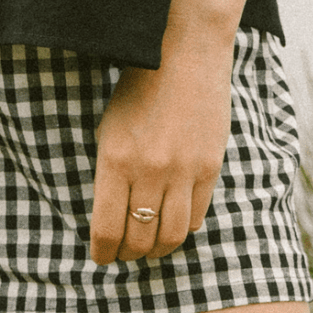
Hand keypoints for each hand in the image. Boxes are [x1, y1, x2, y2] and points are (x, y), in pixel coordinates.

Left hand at [89, 45, 232, 264]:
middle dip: (129, 255)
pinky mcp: (209, 168)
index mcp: (115, 160)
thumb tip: (111, 217)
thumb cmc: (138, 89)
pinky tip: (173, 222)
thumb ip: (110, 173)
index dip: (103, 253)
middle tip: (124, 255)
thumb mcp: (109, 128)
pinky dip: (183, 227)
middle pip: (140, 240)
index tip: (102, 258)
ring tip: (150, 247)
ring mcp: (183, 172)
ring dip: (158, 250)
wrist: (184, 55)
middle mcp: (148, 171)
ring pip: (171, 236)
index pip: (107, 229)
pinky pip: (197, 216)